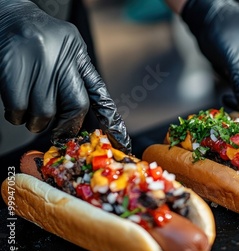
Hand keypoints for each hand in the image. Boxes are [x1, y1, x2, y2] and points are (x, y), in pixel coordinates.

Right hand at [0, 0, 130, 152]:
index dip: (111, 120)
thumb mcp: (67, 50)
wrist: (7, 15)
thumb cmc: (36, 38)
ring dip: (36, 121)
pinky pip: (19, 108)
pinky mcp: (13, 68)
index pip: (99, 93)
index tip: (121, 140)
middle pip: (76, 106)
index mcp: (77, 54)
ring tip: (30, 112)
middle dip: (67, 125)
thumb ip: (76, 78)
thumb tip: (80, 117)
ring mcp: (38, 62)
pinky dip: (17, 115)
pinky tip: (16, 107)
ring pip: (45, 112)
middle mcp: (62, 57)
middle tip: (58, 131)